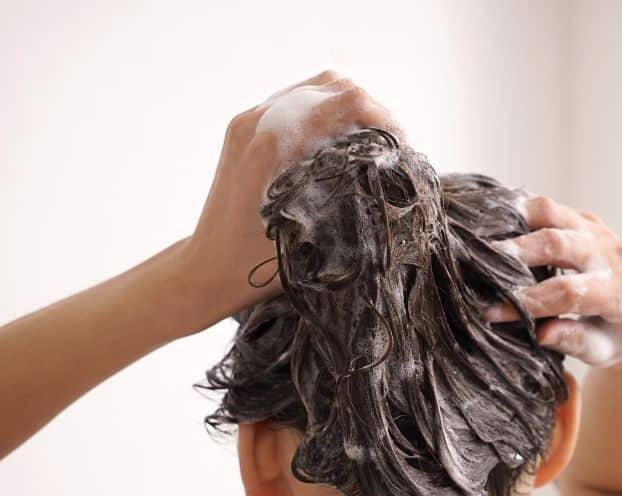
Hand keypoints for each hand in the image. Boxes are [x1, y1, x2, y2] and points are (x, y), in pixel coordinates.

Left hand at [175, 70, 397, 334]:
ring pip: (314, 88)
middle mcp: (259, 121)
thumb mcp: (312, 237)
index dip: (384, 119)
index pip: (347, 101)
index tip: (401, 148)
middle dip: (371, 111)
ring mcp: (248, 121)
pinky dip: (325, 114)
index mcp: (274, 143)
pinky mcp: (243, 129)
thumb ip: (350, 203)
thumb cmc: (255, 266)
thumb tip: (395, 183)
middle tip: (391, 146)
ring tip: (370, 143)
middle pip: (333, 86)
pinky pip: (295, 102)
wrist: (204, 269)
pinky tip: (339, 145)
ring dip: (349, 109)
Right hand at [484, 196, 621, 369]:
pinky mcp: (588, 222)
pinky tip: (493, 220)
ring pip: (554, 213)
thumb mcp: (605, 351)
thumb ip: (574, 341)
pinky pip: (552, 209)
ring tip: (482, 229)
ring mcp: (600, 233)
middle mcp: (612, 255)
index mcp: (619, 292)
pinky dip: (521, 211)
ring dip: (516, 220)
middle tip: (480, 262)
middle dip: (517, 252)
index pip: (566, 293)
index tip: (490, 312)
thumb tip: (538, 332)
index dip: (526, 302)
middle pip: (558, 244)